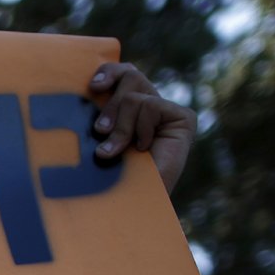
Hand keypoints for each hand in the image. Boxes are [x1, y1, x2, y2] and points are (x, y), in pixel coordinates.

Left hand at [89, 62, 196, 196]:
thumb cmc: (110, 175)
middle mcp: (149, 105)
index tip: (94, 86)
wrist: (132, 202)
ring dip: (121, 126)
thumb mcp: (100, 138)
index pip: (121, 73)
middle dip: (110, 105)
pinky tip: (144, 148)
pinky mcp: (183, 117)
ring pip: (134, 95)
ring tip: (117, 150)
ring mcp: (168, 111)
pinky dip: (140, 129)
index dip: (109, 71)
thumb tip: (91, 87)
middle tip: (100, 130)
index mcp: (129, 107)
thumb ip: (102, 114)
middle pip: (130, 75)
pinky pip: (150, 106)